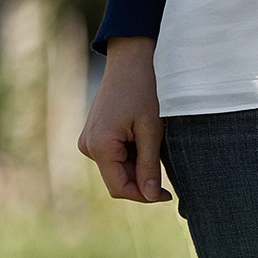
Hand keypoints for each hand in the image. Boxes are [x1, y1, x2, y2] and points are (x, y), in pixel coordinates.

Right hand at [78, 36, 169, 202]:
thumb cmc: (145, 91)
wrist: (131, 61)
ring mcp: (89, 140)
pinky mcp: (96, 135)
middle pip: (119, 180)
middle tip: (169, 171)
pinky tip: (147, 139)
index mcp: (99, 146)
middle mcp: (88, 146)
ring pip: (119, 169)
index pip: (120, 188)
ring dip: (140, 167)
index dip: (144, 196)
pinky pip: (116, 156)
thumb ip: (150, 165)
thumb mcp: (152, 130)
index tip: (168, 195)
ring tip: (157, 145)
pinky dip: (134, 156)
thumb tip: (150, 196)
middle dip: (143, 181)